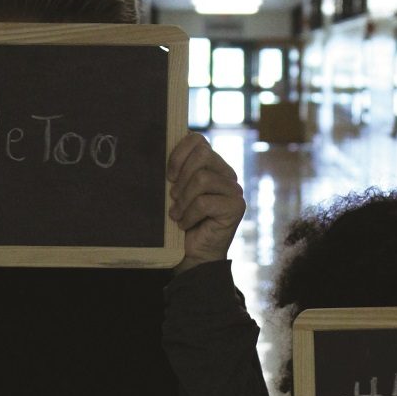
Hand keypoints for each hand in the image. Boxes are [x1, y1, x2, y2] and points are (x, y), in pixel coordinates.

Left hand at [167, 132, 244, 273]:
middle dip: (181, 178)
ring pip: (203, 178)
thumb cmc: (180, 222)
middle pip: (202, 155)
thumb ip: (175, 170)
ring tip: (177, 214)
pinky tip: (185, 224)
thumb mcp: (174, 191)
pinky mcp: (236, 207)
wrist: (192, 256)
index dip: (178, 154)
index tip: (168, 176)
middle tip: (173, 198)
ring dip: (184, 200)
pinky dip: (189, 214)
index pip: (197, 140)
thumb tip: (160, 148)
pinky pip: (205, 201)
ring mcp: (234, 190)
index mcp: (212, 165)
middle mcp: (227, 174)